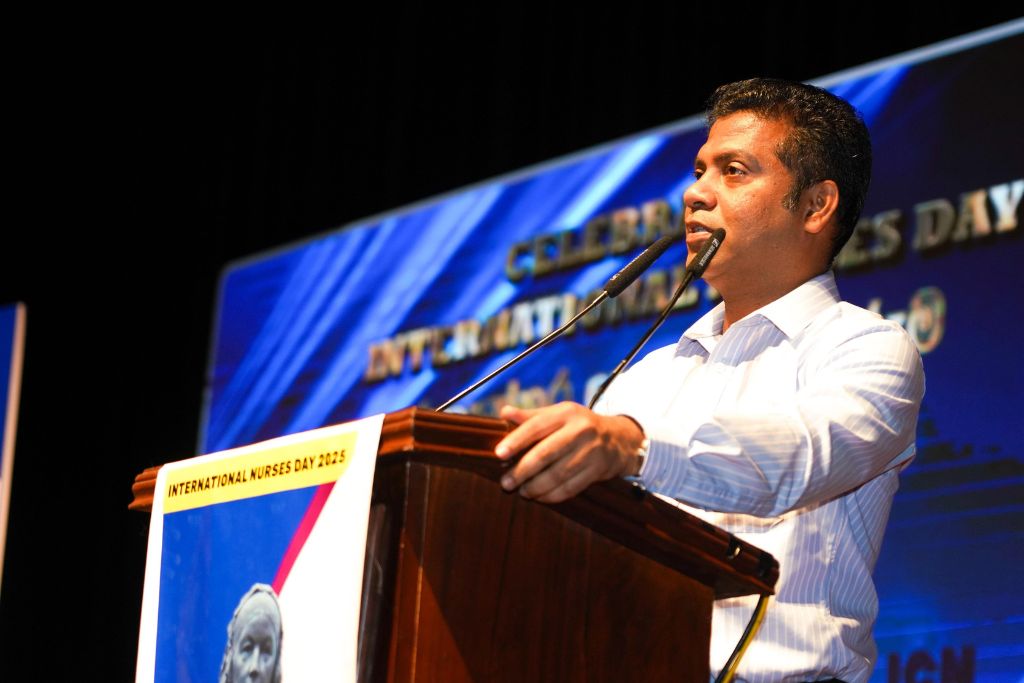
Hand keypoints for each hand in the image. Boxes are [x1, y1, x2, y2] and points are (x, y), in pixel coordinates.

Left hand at [494, 402, 644, 503]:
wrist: (619, 438)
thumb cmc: (579, 425)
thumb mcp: (559, 414)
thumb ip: (531, 416)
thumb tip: (504, 412)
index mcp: (566, 413)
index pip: (537, 426)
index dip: (517, 440)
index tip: (499, 454)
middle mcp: (580, 430)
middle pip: (546, 453)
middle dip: (522, 471)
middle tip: (506, 483)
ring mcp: (591, 451)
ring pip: (557, 474)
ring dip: (536, 487)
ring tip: (522, 491)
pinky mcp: (598, 470)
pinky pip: (571, 487)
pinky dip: (552, 495)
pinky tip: (540, 497)